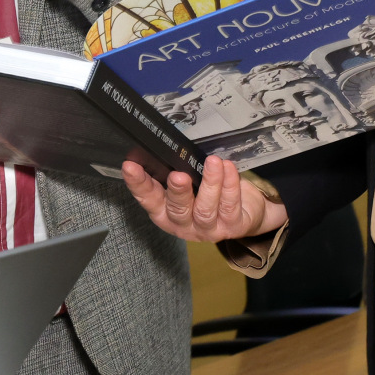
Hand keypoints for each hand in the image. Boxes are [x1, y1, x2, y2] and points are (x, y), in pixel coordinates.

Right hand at [121, 155, 288, 243]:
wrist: (245, 212)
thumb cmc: (209, 192)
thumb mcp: (191, 181)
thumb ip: (177, 169)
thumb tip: (168, 146)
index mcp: (166, 211)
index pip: (148, 198)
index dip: (138, 184)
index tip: (129, 166)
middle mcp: (183, 223)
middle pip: (177, 210)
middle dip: (177, 192)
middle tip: (178, 175)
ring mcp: (207, 229)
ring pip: (205, 210)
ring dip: (209, 184)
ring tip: (213, 162)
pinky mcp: (231, 227)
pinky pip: (229, 206)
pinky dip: (229, 185)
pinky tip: (228, 168)